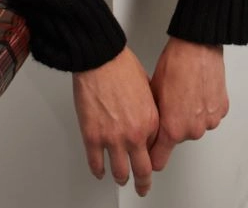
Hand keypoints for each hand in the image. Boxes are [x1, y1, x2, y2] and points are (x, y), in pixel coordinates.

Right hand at [72, 46, 159, 196]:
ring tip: (120, 179)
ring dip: (121, 178)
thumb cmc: (122, 66)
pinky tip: (99, 171)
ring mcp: (113, 139)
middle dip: (143, 183)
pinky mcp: (93, 137)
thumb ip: (148, 108)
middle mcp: (134, 134)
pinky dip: (98, 170)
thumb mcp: (148, 87)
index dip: (150, 153)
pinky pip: (96, 163)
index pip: (154, 149)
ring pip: (120, 172)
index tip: (149, 159)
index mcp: (151, 121)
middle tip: (142, 188)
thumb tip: (145, 117)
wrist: (101, 58)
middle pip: (142, 170)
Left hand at [148, 36, 228, 171]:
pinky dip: (203, 107)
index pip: (158, 161)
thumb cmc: (175, 63)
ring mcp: (209, 121)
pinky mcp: (221, 110)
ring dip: (190, 116)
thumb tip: (148, 129)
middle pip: (178, 139)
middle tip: (170, 103)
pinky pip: (208, 115)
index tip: (151, 149)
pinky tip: (198, 90)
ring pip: (195, 126)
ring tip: (186, 93)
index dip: (152, 153)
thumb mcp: (152, 93)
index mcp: (172, 129)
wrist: (198, 45)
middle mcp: (193, 130)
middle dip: (173, 126)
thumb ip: (152, 120)